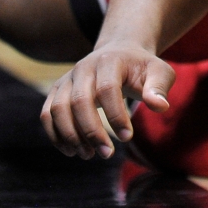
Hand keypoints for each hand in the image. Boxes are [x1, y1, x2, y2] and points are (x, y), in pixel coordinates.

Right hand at [40, 44, 175, 159]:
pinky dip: (55, 135)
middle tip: (107, 153)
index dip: (116, 115)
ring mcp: (67, 79)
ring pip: (58, 109)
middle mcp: (83, 68)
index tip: (127, 137)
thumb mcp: (159, 72)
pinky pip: (47, 114)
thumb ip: (159, 87)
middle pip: (79, 101)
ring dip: (71, 136)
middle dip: (92, 131)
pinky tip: (72, 151)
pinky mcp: (57, 91)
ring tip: (89, 155)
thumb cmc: (141, 68)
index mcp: (109, 61)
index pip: (107, 89)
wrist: (119, 53)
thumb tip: (160, 106)